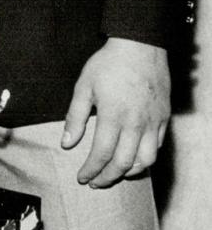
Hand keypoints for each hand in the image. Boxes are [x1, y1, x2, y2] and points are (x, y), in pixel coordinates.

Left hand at [62, 37, 169, 187]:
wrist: (140, 47)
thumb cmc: (108, 65)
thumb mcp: (83, 87)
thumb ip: (75, 118)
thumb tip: (66, 143)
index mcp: (113, 116)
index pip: (102, 154)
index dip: (91, 170)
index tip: (82, 178)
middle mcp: (136, 123)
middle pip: (124, 163)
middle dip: (108, 177)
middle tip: (95, 182)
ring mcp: (153, 122)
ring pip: (146, 160)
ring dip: (129, 173)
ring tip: (114, 174)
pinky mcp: (164, 118)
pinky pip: (158, 147)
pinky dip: (146, 159)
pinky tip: (134, 158)